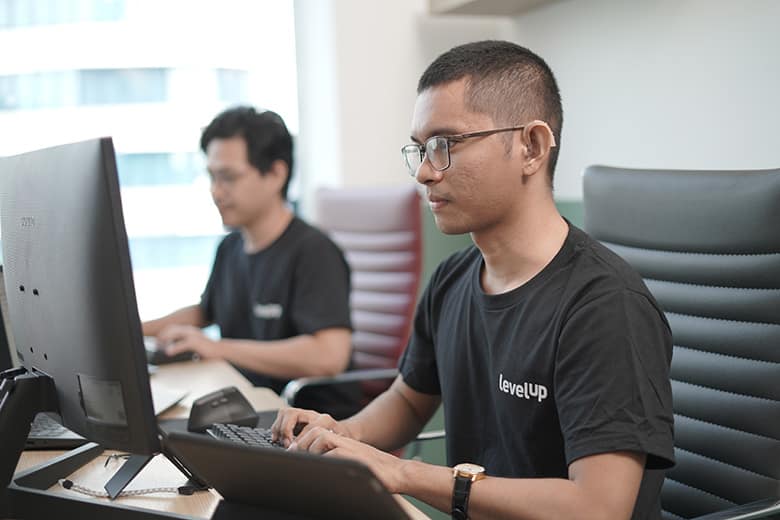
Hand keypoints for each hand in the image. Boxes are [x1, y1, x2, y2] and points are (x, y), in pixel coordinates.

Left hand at [157, 325, 219, 358]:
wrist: (220, 349)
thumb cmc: (208, 348)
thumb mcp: (195, 342)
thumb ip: (186, 342)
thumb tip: (174, 347)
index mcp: (190, 329)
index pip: (173, 327)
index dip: (164, 333)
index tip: (158, 340)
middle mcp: (190, 330)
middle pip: (171, 329)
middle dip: (162, 336)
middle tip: (157, 344)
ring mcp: (192, 335)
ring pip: (174, 334)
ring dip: (165, 340)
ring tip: (160, 347)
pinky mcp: (194, 342)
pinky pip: (180, 344)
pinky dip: (173, 348)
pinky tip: (168, 352)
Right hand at [270, 407, 350, 447]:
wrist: (341, 431)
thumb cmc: (339, 439)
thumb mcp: (337, 444)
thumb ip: (327, 449)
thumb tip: (317, 458)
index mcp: (325, 420)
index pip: (308, 426)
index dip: (300, 439)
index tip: (295, 449)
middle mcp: (313, 415)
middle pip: (292, 413)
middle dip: (286, 429)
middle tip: (286, 444)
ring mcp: (304, 415)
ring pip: (286, 413)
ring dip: (279, 427)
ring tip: (278, 440)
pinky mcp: (297, 418)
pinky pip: (283, 416)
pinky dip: (277, 427)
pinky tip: (277, 438)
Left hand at [290, 426, 407, 493]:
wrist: (398, 472)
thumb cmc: (377, 472)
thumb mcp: (353, 462)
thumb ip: (336, 459)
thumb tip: (316, 469)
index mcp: (343, 441)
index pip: (317, 431)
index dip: (303, 440)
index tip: (293, 451)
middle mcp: (345, 441)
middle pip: (317, 431)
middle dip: (302, 442)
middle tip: (294, 455)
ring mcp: (350, 448)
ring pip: (322, 438)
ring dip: (310, 449)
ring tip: (305, 460)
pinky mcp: (355, 457)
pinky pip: (333, 453)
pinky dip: (324, 459)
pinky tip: (320, 468)